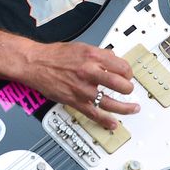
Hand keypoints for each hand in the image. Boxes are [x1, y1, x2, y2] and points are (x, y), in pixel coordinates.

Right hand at [21, 41, 138, 129]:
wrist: (36, 64)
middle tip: (129, 90)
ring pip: (110, 102)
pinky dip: (105, 120)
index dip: (128, 72)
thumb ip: (99, 54)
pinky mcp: (75, 101)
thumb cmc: (55, 55)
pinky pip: (93, 114)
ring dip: (125, 108)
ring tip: (133, 109)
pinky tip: (113, 123)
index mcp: (93, 57)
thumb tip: (113, 59)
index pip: (122, 66)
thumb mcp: (81, 47)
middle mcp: (90, 72)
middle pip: (120, 84)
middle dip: (128, 89)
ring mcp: (83, 89)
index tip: (127, 75)